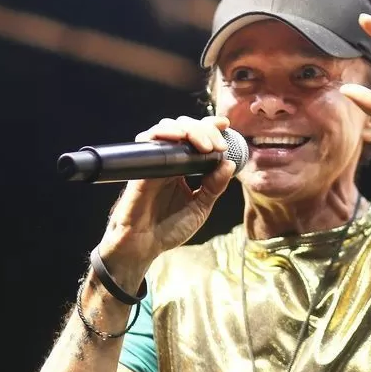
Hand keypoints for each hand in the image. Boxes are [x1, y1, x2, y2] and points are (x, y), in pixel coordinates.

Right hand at [95, 115, 235, 290]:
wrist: (143, 246)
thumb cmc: (168, 229)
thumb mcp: (200, 208)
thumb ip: (214, 187)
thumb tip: (229, 163)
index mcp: (183, 168)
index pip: (196, 139)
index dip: (209, 127)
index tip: (225, 125)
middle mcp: (168, 161)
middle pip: (184, 128)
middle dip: (203, 129)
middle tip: (216, 145)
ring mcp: (154, 162)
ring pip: (166, 129)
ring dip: (187, 129)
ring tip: (203, 144)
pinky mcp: (141, 168)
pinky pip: (147, 142)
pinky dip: (162, 134)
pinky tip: (178, 138)